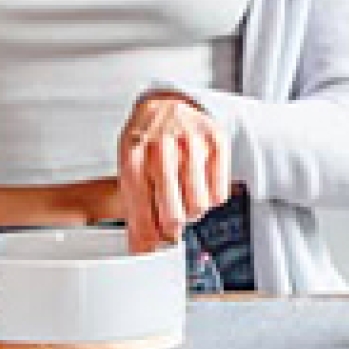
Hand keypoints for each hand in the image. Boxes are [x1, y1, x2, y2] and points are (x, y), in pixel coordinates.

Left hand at [117, 91, 230, 252]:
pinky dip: (211, 198)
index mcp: (133, 155)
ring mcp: (191, 142)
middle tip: (171, 225)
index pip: (140, 211)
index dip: (146, 236)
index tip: (150, 247)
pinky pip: (219, 193)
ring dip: (192, 212)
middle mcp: (162, 146)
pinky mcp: (216, 141)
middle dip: (171, 228)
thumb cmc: (147, 140)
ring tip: (185, 199)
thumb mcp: (129, 167)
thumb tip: (141, 248)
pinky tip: (200, 186)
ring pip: (199, 206)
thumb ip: (133, 208)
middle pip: (173, 215)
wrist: (169, 101)